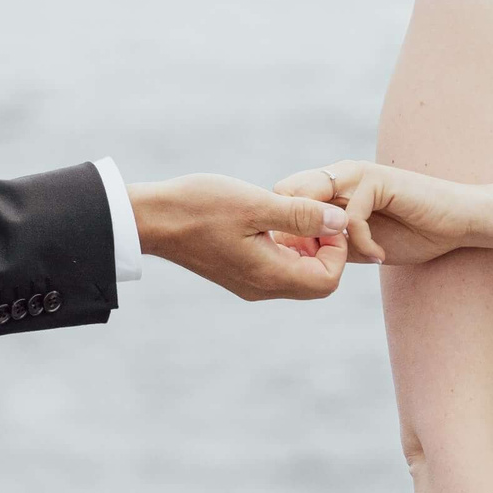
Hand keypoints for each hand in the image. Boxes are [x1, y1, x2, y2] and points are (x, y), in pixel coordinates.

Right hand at [128, 174, 350, 298]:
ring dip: (306, 246)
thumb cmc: (200, 207)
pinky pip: (277, 269)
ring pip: (298, 275)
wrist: (152, 218)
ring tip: (291, 213)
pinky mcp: (238, 274)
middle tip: (312, 214)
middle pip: (317, 281)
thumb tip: (340, 222)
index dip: (337, 249)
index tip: (323, 217)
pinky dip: (286, 247)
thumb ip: (302, 215)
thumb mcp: (256, 204)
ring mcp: (249, 283)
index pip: (328, 279)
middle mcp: (262, 288)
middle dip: (325, 248)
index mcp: (269, 275)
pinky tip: (271, 220)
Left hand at [275, 160, 481, 266]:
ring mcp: (357, 173)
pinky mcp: (379, 180)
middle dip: (297, 232)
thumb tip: (293, 257)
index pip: (282, 197)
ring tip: (351, 259)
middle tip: (323, 262)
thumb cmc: (412, 233)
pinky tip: (380, 256)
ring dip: (325, 238)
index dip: (285, 230)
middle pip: (287, 193)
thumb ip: (329, 244)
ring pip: (312, 200)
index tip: (306, 262)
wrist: (459, 223)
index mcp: (329, 183)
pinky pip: (349, 216)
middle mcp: (338, 172)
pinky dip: (361, 243)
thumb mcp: (359, 244)